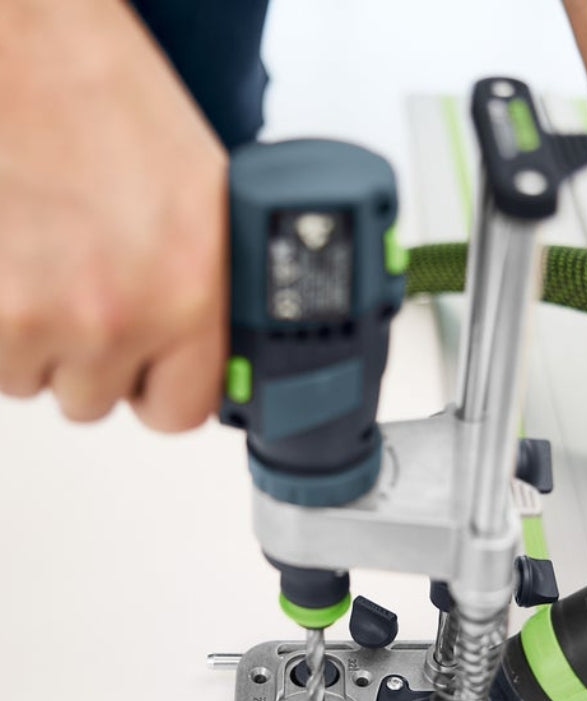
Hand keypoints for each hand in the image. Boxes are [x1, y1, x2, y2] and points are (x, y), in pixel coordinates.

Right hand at [0, 0, 226, 429]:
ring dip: (35, 337)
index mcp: (194, 289)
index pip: (181, 411)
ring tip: (43, 256)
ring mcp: (49, 315)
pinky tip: (11, 257)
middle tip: (82, 284)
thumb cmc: (104, 98)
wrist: (27, 40)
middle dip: (89, 355)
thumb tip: (203, 356)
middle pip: (98, 399)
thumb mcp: (198, 205)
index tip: (148, 372)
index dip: (158, 390)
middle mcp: (126, 312)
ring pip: (34, 380)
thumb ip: (201, 294)